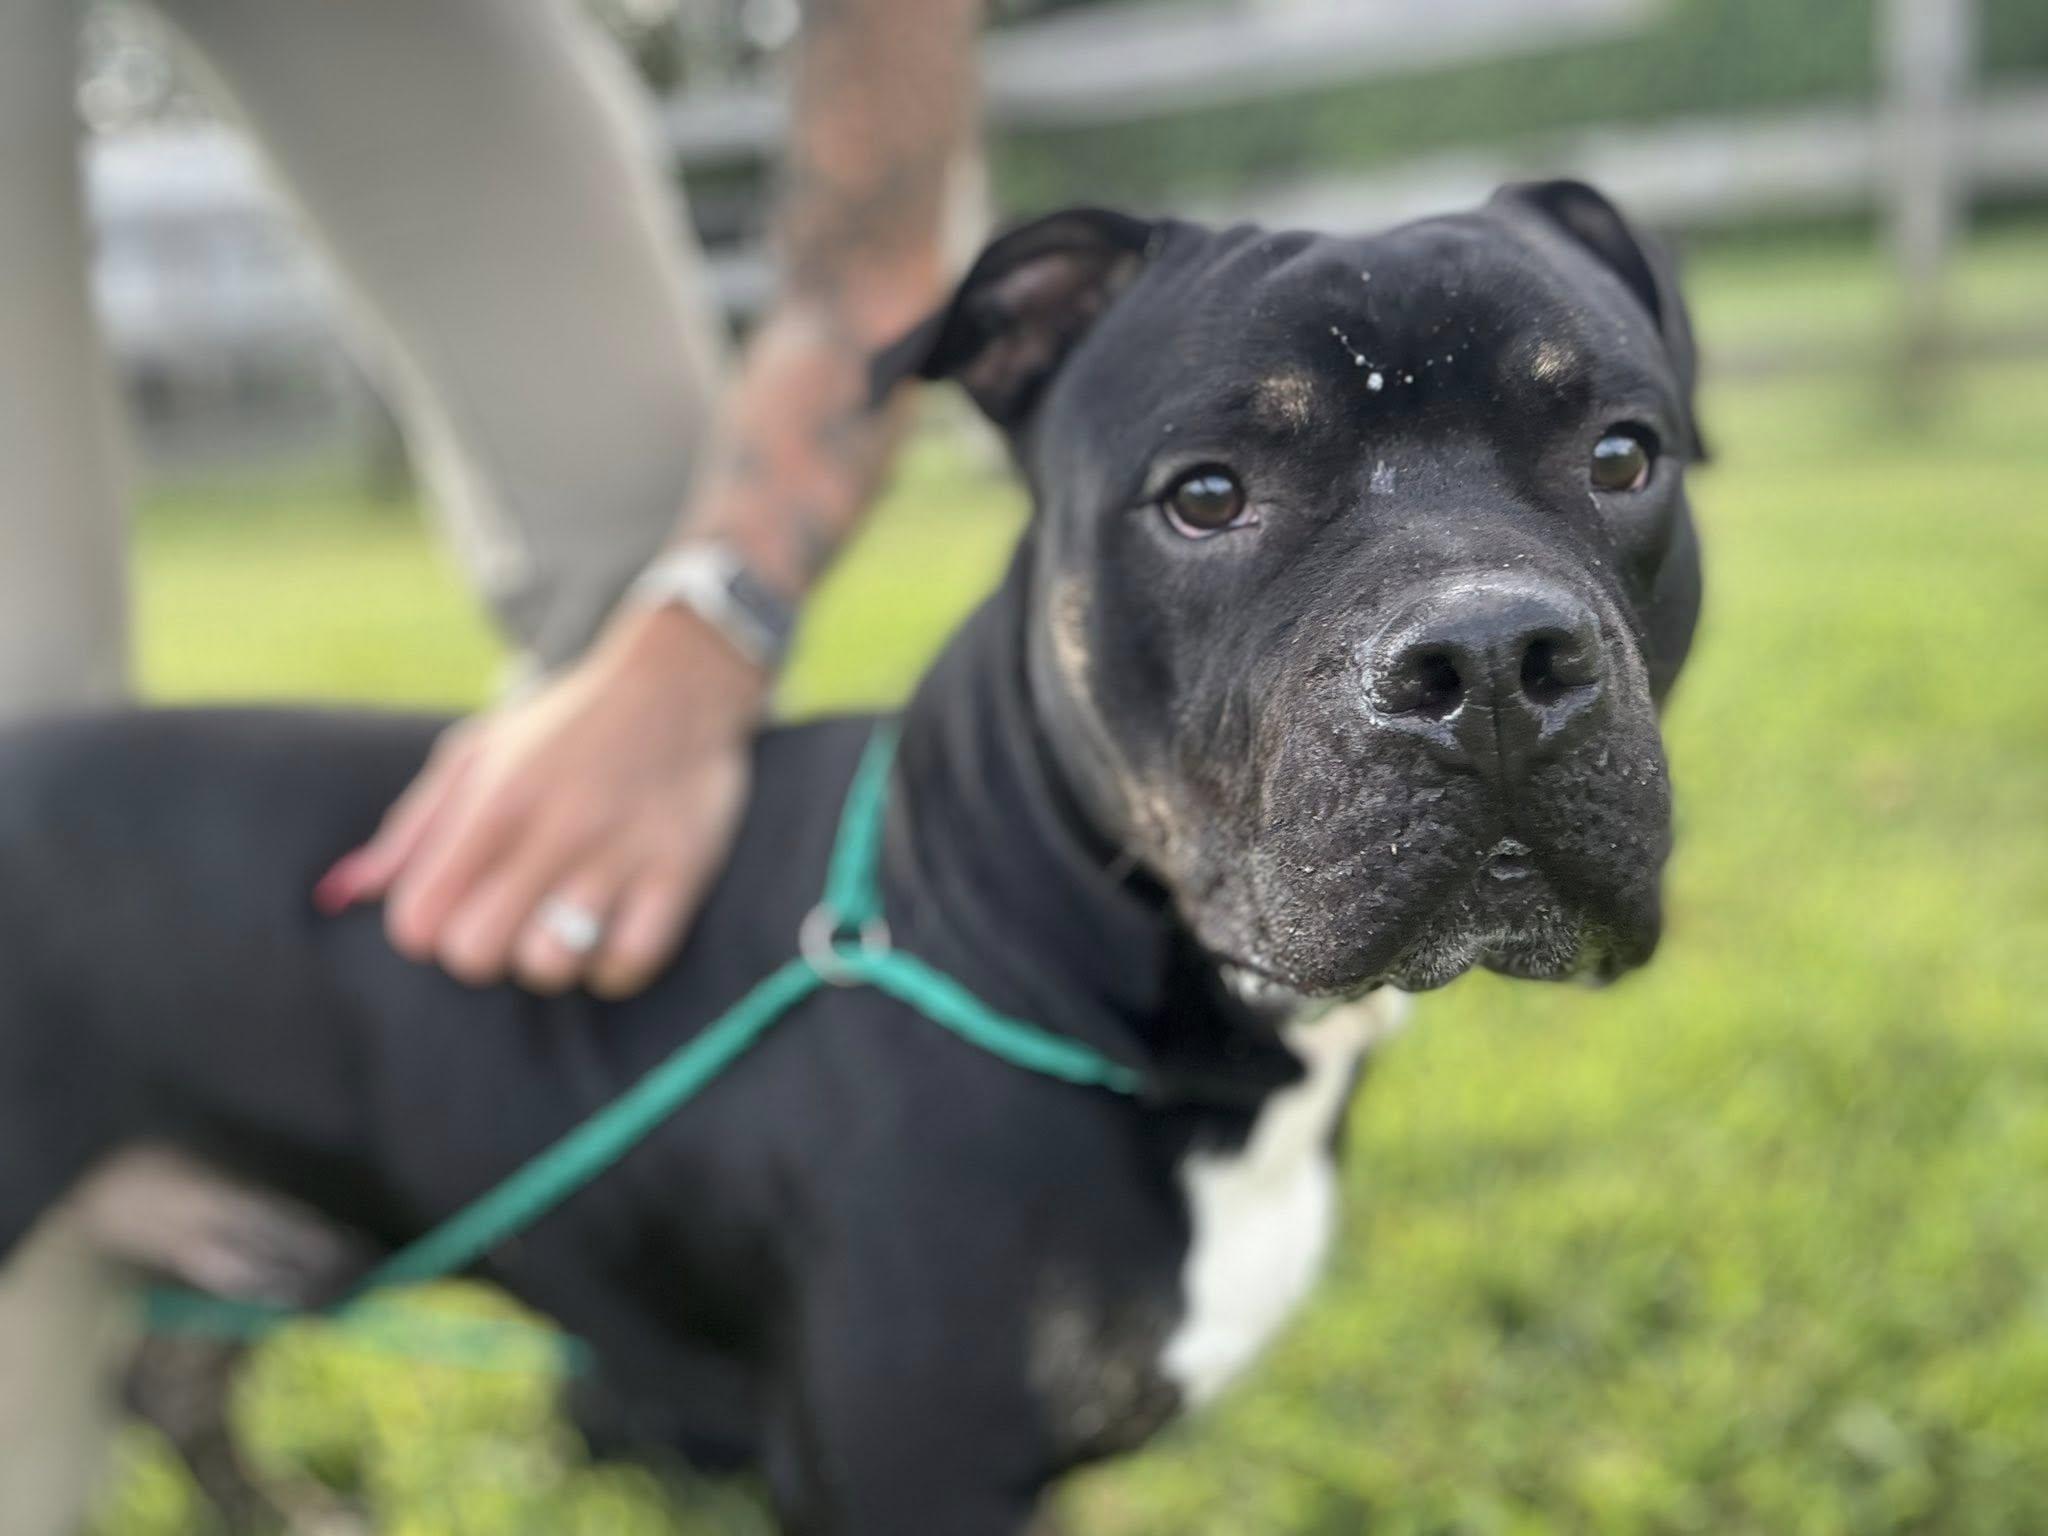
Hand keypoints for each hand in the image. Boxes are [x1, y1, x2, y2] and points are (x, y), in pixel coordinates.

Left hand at [316, 604, 765, 997]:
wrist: (678, 684)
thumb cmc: (563, 727)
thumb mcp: (477, 753)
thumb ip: (411, 829)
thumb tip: (341, 895)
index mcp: (496, 798)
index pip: (419, 918)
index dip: (427, 926)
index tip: (453, 904)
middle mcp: (555, 827)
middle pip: (477, 953)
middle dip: (483, 948)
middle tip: (507, 918)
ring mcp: (620, 853)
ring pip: (552, 966)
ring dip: (550, 957)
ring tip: (563, 923)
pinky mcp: (679, 872)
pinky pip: (629, 963)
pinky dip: (612, 965)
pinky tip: (611, 933)